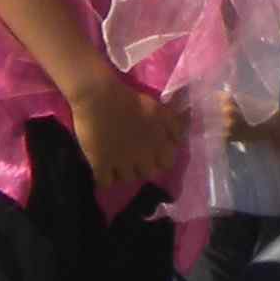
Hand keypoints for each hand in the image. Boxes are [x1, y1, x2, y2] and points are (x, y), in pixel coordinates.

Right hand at [64, 72, 186, 197]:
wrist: (98, 97)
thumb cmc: (129, 99)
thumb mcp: (159, 109)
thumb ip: (174, 125)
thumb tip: (181, 139)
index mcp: (159, 141)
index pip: (167, 163)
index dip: (161, 160)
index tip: (153, 154)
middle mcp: (144, 154)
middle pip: (148, 174)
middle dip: (143, 169)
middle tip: (133, 160)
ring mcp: (123, 161)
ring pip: (127, 179)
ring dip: (123, 173)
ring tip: (115, 164)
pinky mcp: (102, 165)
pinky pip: (106, 183)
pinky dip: (104, 179)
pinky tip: (101, 169)